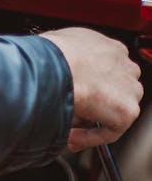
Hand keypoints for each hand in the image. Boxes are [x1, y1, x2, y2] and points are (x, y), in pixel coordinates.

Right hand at [41, 27, 142, 150]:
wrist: (55, 67)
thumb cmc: (51, 54)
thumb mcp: (60, 43)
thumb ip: (70, 56)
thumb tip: (59, 68)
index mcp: (111, 48)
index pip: (107, 71)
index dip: (91, 86)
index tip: (77, 94)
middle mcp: (125, 66)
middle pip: (113, 91)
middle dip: (93, 105)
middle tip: (72, 114)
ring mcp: (129, 88)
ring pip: (112, 112)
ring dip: (89, 121)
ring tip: (67, 126)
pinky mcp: (127, 110)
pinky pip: (109, 131)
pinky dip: (89, 137)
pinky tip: (71, 136)